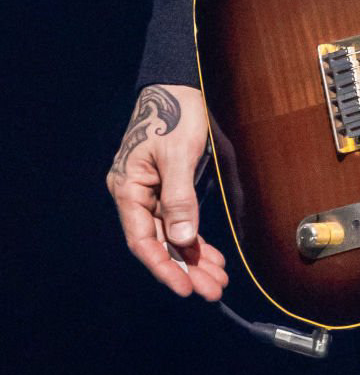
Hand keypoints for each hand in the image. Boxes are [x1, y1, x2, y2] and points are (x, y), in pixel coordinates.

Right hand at [106, 85, 227, 301]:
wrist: (175, 84)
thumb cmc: (173, 112)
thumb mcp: (178, 155)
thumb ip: (179, 198)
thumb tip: (183, 240)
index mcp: (128, 188)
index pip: (144, 240)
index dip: (164, 267)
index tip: (185, 288)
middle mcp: (135, 195)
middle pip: (160, 243)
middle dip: (186, 269)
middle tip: (211, 290)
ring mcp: (149, 192)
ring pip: (171, 235)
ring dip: (193, 258)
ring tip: (216, 279)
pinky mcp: (165, 188)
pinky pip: (178, 221)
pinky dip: (194, 239)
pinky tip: (210, 256)